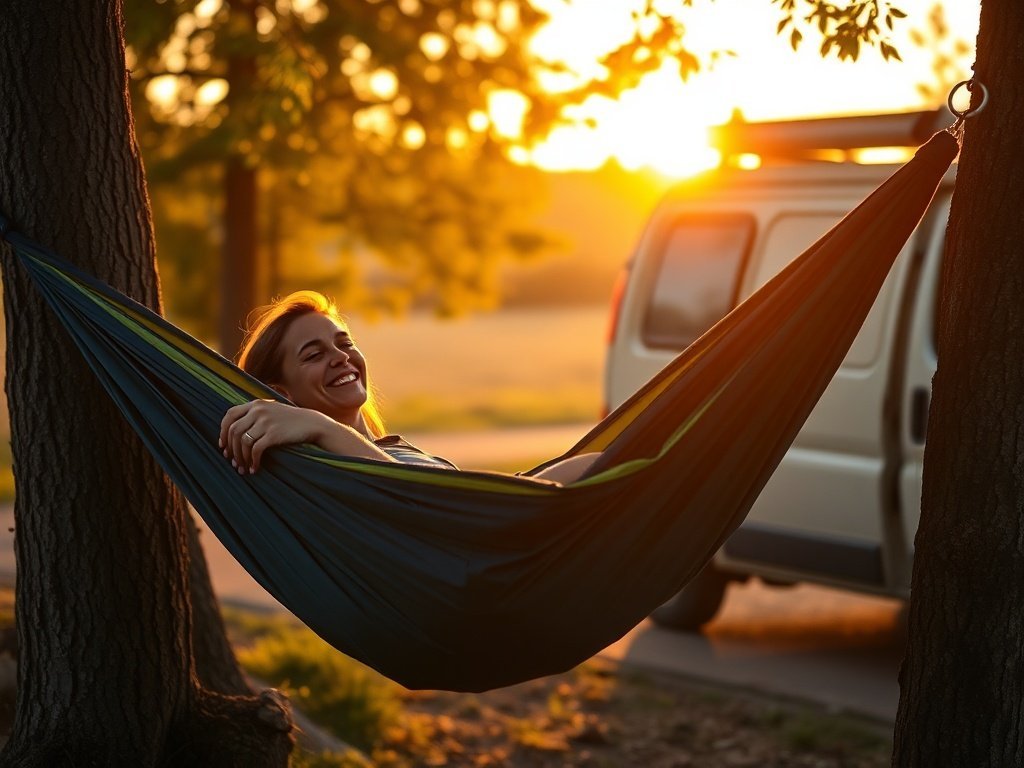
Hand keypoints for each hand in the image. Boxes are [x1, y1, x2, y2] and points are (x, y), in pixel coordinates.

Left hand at [219, 399, 394, 472]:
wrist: (314, 424)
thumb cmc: (293, 421)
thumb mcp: (273, 411)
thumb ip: (256, 415)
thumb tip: (237, 430)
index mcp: (256, 404)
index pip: (229, 415)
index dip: (222, 431)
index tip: (223, 445)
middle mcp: (258, 410)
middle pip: (233, 430)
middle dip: (230, 449)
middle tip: (232, 462)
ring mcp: (265, 421)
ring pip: (241, 442)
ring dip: (240, 458)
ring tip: (243, 468)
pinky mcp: (273, 434)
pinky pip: (254, 450)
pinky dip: (252, 461)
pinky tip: (255, 468)